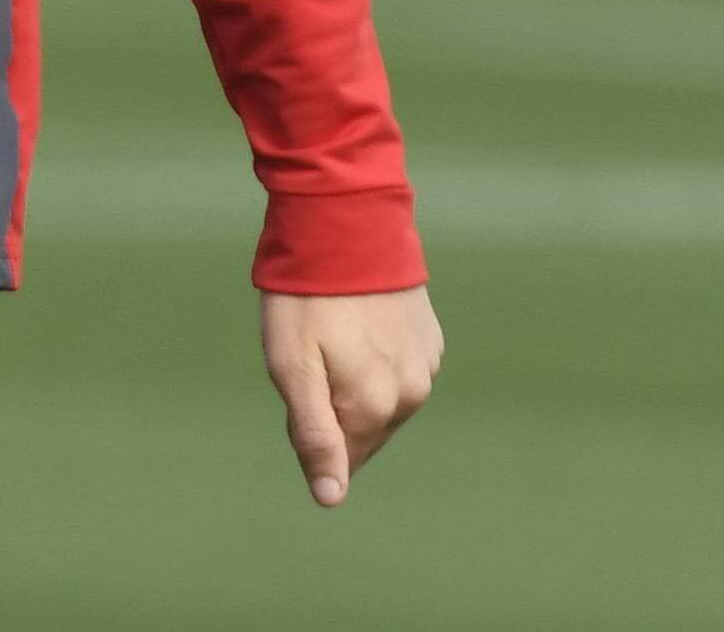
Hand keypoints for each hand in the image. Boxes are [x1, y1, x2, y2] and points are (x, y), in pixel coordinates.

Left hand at [262, 285, 441, 507]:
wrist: (346, 225)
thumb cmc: (307, 298)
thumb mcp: (292, 367)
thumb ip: (314, 436)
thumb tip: (331, 498)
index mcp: (372, 408)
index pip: (341, 459)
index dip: (309, 432)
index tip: (297, 386)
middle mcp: (408, 396)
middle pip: (363, 432)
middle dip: (334, 411)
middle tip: (311, 357)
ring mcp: (424, 367)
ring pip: (384, 403)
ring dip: (357, 386)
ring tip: (334, 338)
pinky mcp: (431, 341)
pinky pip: (400, 372)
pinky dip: (378, 361)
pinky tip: (359, 325)